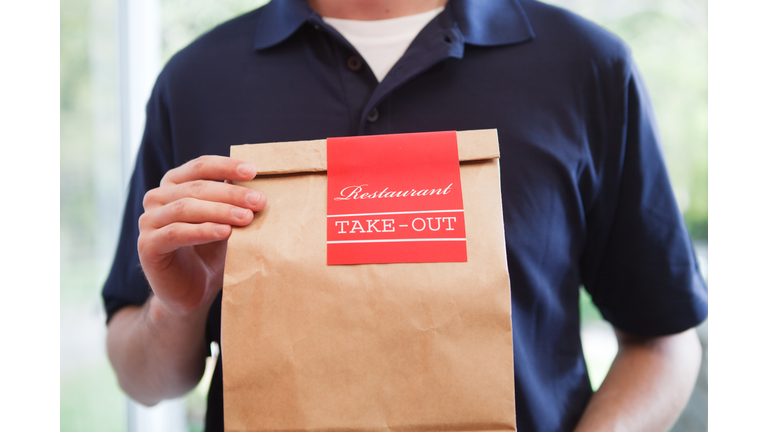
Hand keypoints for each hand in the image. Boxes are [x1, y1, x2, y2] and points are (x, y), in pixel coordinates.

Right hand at [137, 155, 265, 317]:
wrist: (192, 292)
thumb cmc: (210, 253)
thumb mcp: (225, 222)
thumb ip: (232, 202)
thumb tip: (256, 182)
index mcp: (174, 185)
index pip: (200, 167)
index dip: (226, 166)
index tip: (253, 171)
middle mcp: (157, 198)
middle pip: (196, 188)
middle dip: (231, 193)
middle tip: (258, 201)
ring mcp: (148, 222)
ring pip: (186, 208)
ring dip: (220, 211)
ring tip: (246, 217)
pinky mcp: (147, 246)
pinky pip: (176, 233)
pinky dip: (202, 231)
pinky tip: (225, 232)